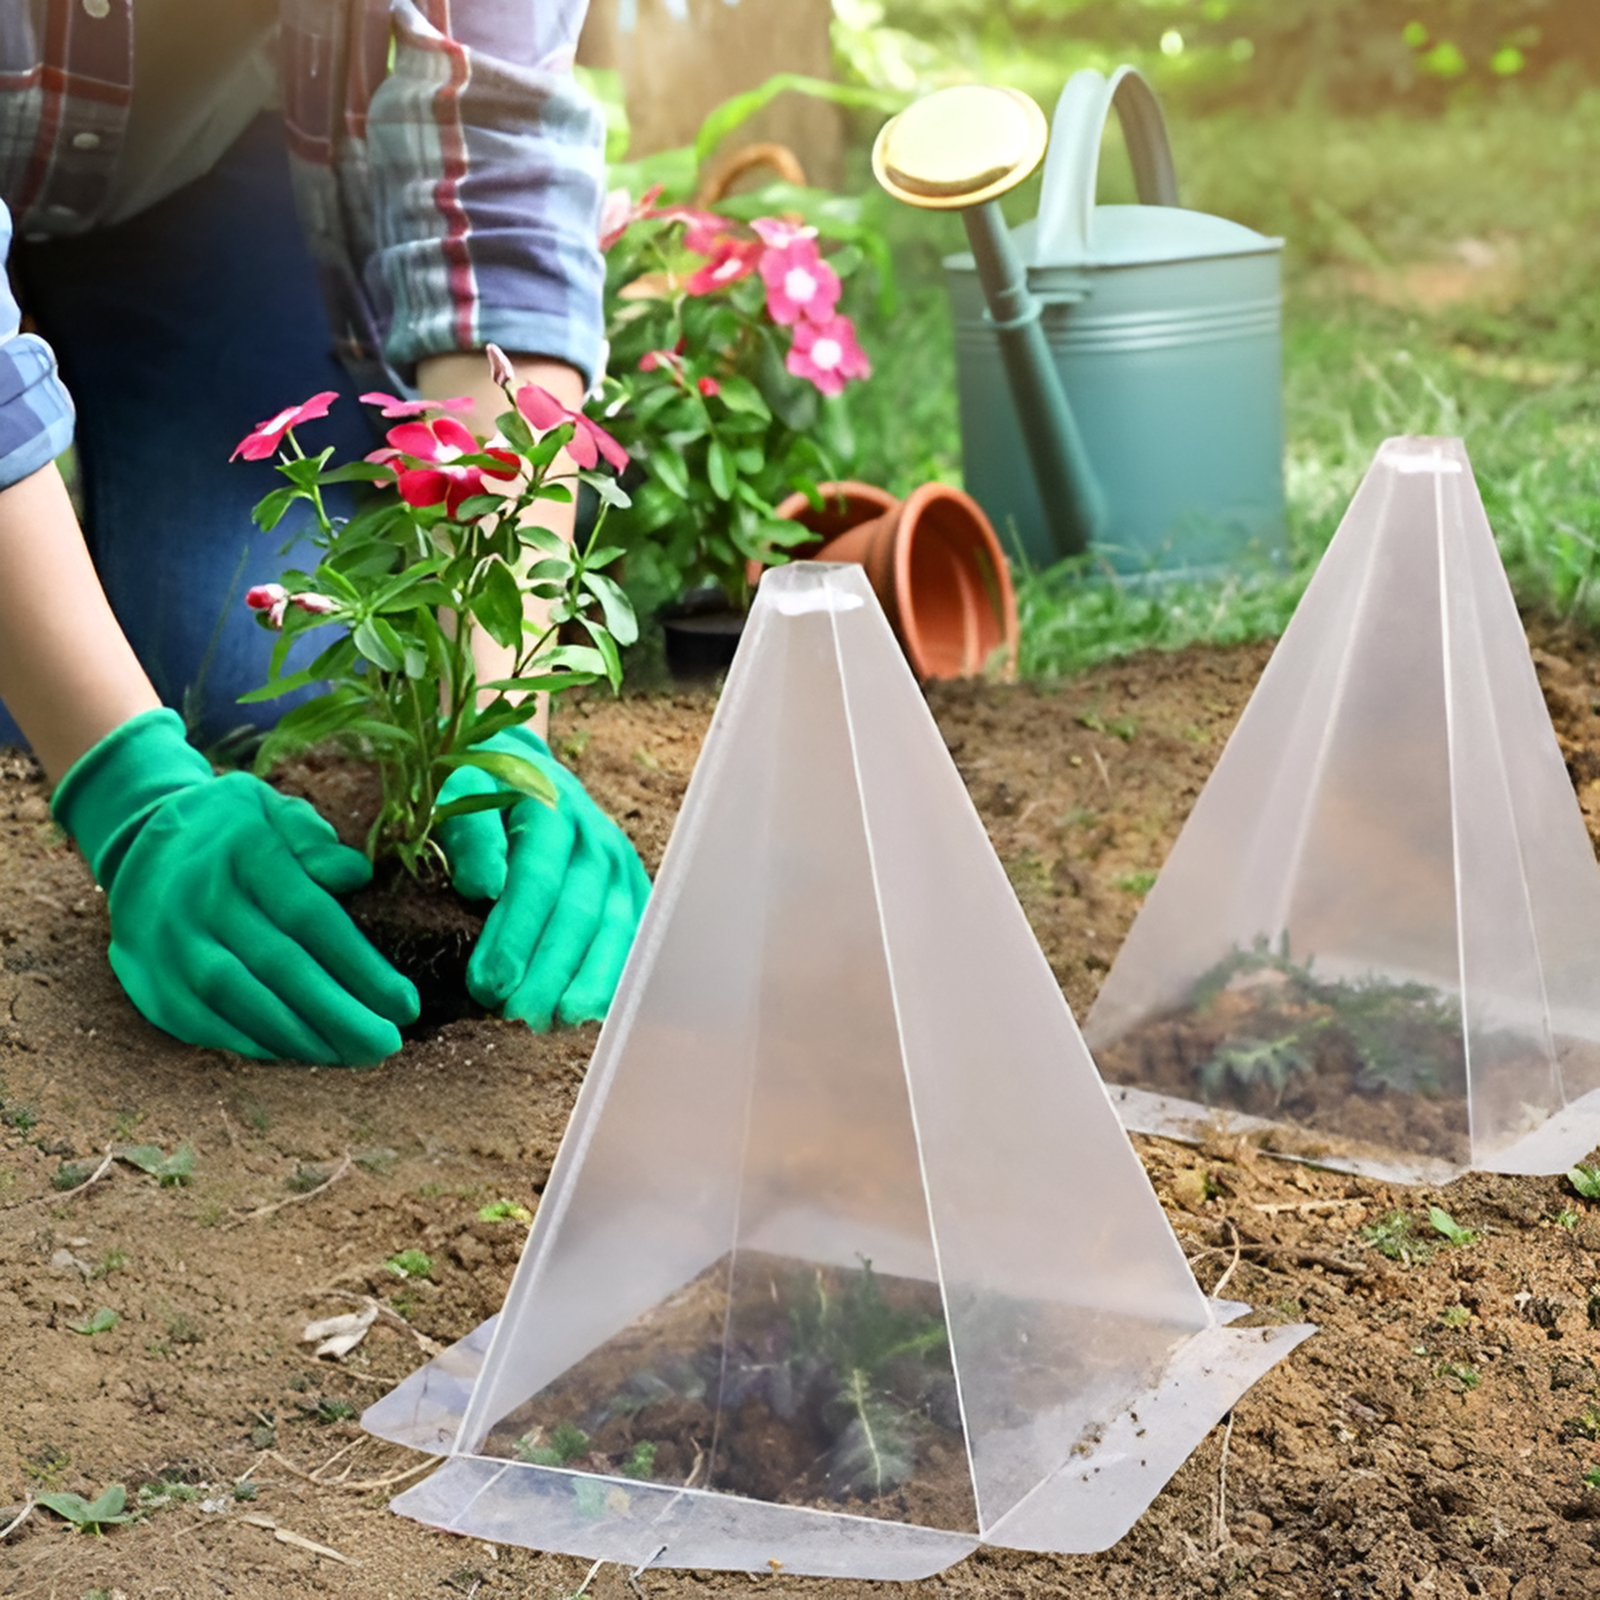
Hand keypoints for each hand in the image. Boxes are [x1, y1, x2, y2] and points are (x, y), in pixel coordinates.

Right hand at [51, 710, 418, 1063]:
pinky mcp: (154, 983)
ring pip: (241, 1001)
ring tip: (353, 1055)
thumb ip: (316, 842)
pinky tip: (304, 1053)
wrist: (139, 844)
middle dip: (340, 1015)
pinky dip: (258, 1043)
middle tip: (388, 1043)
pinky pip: (208, 1023)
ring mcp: (171, 944)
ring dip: (302, 1038)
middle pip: (279, 967)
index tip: (405, 1003)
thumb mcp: (276, 812)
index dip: (360, 966)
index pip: (310, 916)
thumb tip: (356, 874)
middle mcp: (202, 899)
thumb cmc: (237, 834)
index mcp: (246, 852)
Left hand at [437, 725, 649, 1028]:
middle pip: (578, 910)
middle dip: (549, 968)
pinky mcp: (632, 888)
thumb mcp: (459, 791)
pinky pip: (634, 937)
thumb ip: (468, 833)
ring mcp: (619, 864)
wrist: (521, 768)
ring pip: (614, 928)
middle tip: (516, 1015)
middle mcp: (593, 836)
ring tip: (558, 1021)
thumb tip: (483, 886)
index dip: (514, 933)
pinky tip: (595, 1011)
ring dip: (587, 979)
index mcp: (550, 806)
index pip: (536, 876)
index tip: (487, 981)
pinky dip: (617, 975)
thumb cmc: (479, 791)